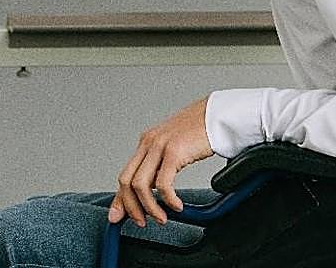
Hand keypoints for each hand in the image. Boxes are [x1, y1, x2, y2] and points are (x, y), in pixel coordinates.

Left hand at [108, 97, 213, 226]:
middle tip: (141, 221)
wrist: (218, 114)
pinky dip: (168, 200)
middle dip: (131, 207)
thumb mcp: (174, 147)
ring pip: (140, 184)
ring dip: (149, 207)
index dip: (120, 199)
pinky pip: (163, 184)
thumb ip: (160, 164)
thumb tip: (153, 189)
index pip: (125, 174)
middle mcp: (149, 142)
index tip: (118, 216)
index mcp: (147, 142)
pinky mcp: (174, 151)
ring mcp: (159, 146)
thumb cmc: (200, 131)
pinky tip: (176, 205)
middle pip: (126, 181)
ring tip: (161, 217)